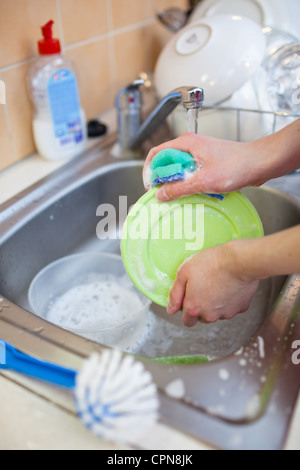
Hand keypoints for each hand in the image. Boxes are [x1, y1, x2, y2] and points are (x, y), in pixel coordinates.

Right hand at [143, 133, 269, 201]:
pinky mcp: (208, 161)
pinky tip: (195, 193)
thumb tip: (160, 195)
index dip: (149, 170)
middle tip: (164, 195)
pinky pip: (191, 172)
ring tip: (180, 196)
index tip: (151, 187)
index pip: (155, 153)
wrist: (261, 163)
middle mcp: (190, 145)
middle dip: (162, 178)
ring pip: (179, 168)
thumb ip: (179, 188)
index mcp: (186, 143)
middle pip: (166, 161)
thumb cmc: (237, 166)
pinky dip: (189, 182)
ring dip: (177, 182)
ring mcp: (199, 153)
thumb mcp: (203, 181)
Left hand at [167, 241, 259, 326]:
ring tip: (217, 285)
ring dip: (215, 305)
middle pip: (202, 318)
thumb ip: (175, 294)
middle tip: (204, 289)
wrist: (239, 261)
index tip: (190, 298)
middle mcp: (210, 315)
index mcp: (194, 308)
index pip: (187, 321)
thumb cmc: (211, 263)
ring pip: (217, 314)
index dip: (187, 310)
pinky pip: (232, 307)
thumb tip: (170, 309)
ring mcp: (226, 313)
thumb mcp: (184, 272)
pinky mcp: (241, 308)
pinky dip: (230, 300)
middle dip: (201, 307)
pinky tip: (229, 285)